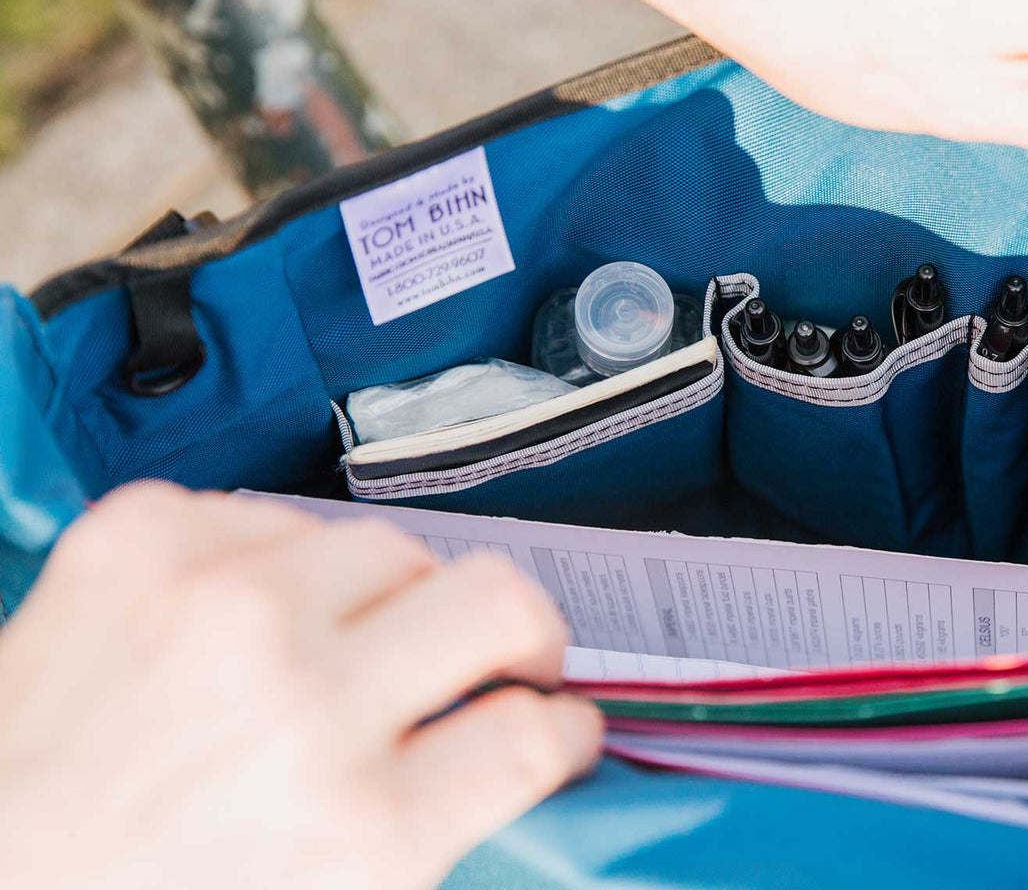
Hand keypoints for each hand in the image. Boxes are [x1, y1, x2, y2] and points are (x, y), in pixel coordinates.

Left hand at [0, 483, 601, 889]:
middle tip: (494, 655)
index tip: (556, 715)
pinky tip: (235, 619)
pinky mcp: (144, 540)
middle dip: (519, 633)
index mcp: (359, 830)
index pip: (535, 735)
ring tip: (335, 644)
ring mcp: (223, 604)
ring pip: (395, 544)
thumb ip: (427, 819)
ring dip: (387, 599)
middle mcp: (302, 704)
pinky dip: (272, 562)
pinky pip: (274, 514)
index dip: (564, 724)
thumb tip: (512, 738)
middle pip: (503, 602)